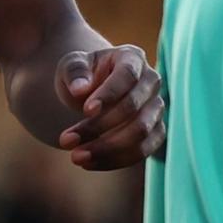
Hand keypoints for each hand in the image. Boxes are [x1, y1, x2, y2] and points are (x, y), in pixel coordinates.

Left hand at [56, 44, 162, 169]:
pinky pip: (142, 151)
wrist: (92, 92)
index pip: (127, 75)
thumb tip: (79, 90)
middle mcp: (151, 82)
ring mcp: (156, 108)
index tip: (86, 111)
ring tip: (75, 157)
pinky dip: (116, 160)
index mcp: (132, 58)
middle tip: (65, 141)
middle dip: (98, 127)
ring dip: (107, 149)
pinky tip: (89, 163)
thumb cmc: (83, 75)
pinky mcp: (155, 132)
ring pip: (141, 133)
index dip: (109, 94)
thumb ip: (75, 72)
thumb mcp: (72, 66)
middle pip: (133, 108)